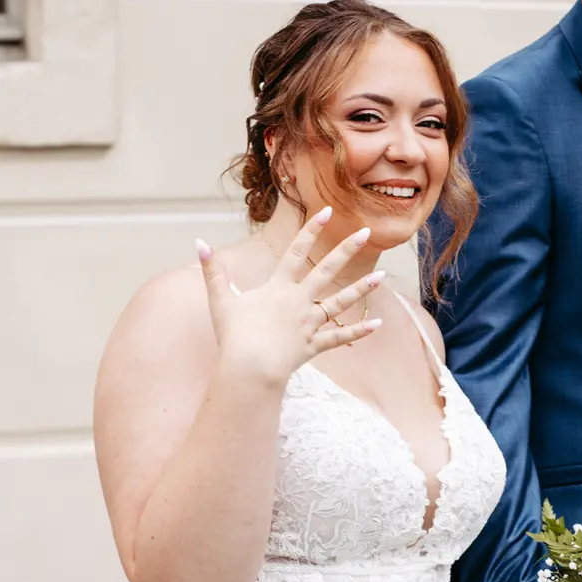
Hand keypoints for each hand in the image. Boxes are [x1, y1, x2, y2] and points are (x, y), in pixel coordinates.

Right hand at [197, 209, 382, 386]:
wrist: (250, 369)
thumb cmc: (234, 336)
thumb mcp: (220, 301)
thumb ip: (213, 271)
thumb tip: (199, 242)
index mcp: (278, 288)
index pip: (297, 252)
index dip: (312, 230)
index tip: (328, 212)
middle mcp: (299, 301)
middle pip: (327, 270)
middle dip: (347, 250)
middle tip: (367, 233)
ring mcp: (309, 323)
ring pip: (340, 302)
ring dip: (361, 289)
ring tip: (382, 276)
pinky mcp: (314, 345)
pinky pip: (339, 337)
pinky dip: (358, 332)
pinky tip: (377, 325)